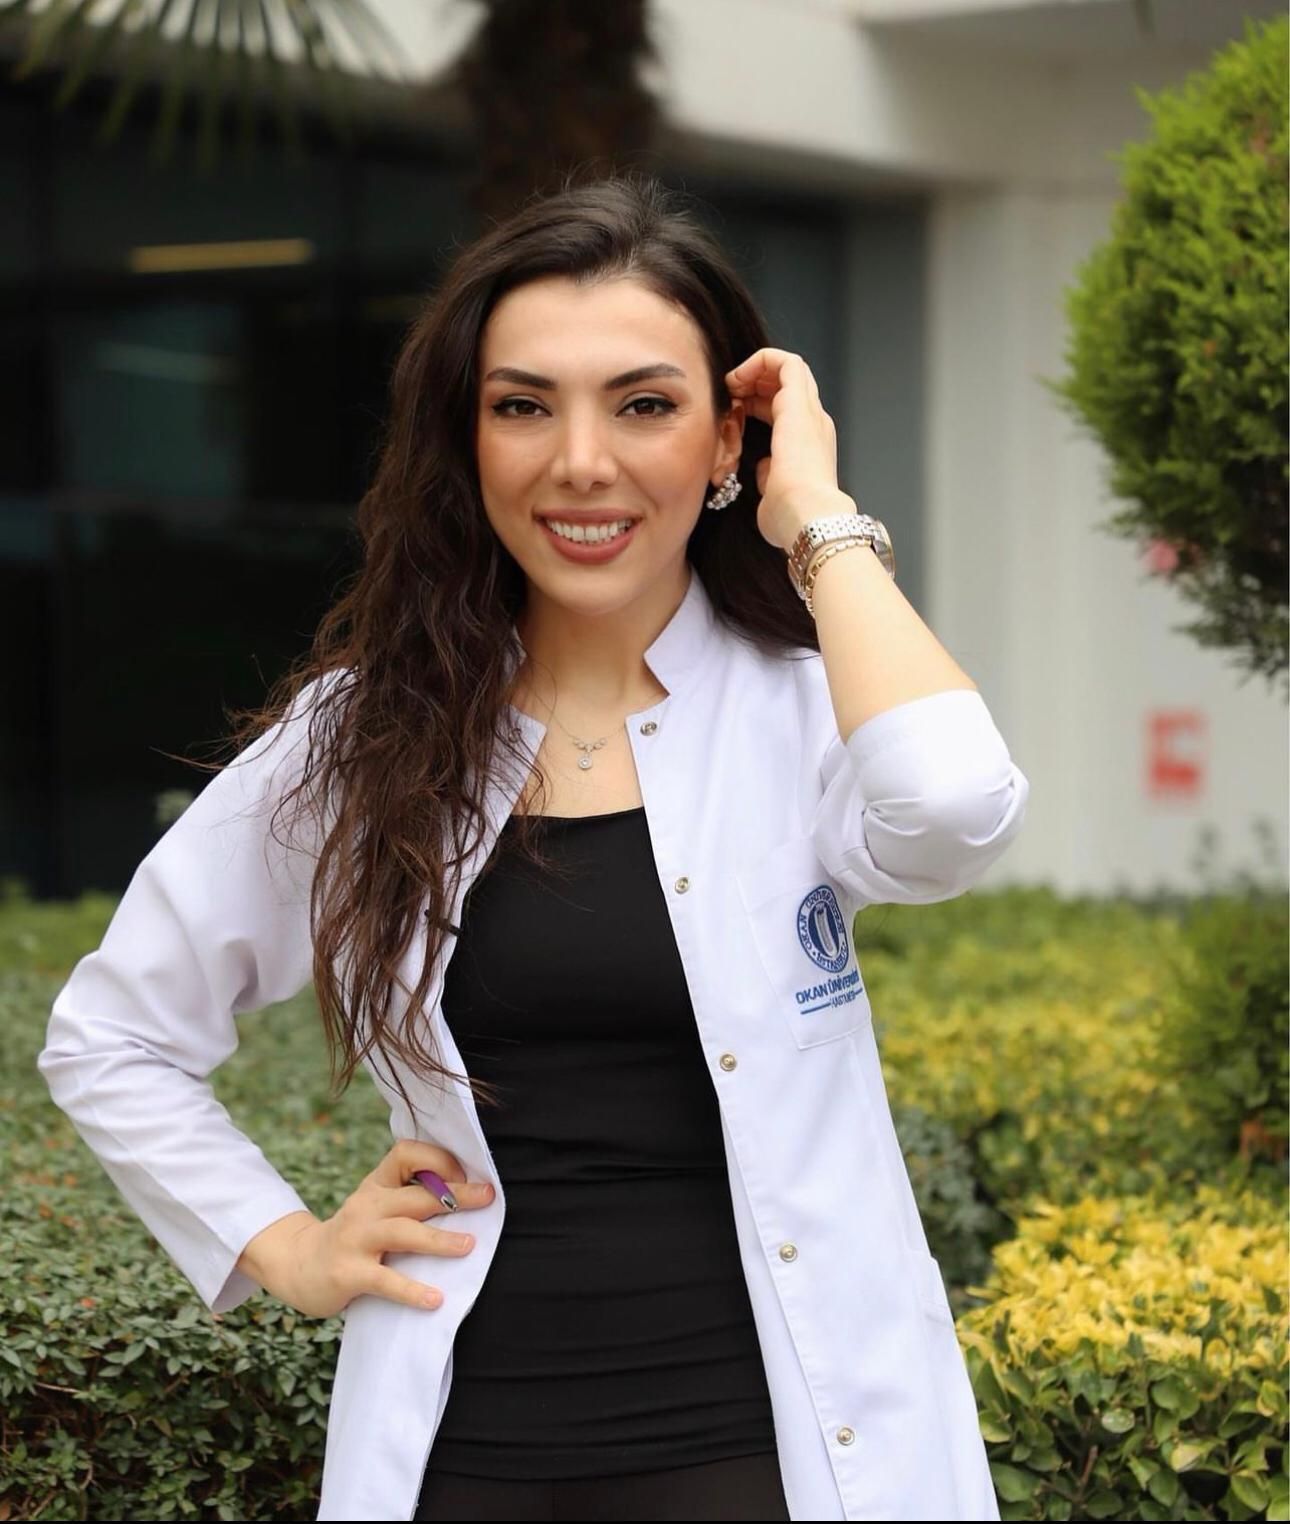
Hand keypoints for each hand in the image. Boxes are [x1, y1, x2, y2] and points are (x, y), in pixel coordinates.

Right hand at [243, 1139, 494, 1318]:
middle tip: (488, 1199)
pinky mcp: (348, 1273)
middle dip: (456, 1196)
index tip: (466, 1174)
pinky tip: (435, 1299)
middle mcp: (367, 1206)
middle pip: (416, 1195)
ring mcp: (356, 1239)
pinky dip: (412, 1291)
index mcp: (377, 1185)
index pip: (406, 1154)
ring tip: (468, 1246)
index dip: (437, 1159)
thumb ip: (410, 1199)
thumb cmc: (354, 1236)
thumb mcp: (377, 1207)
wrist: (298, 1265)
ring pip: (404, 1233)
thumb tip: (468, 1197)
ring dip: (439, 1239)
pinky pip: (385, 1280)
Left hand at [724, 348, 850, 551]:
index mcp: (809, 446)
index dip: (757, 402)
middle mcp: (815, 424)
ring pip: (790, 369)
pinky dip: (761, 360)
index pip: (785, 409)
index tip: (734, 413)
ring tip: (732, 383)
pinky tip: (737, 379)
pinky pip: (787, 362)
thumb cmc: (790, 518)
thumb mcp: (774, 495)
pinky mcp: (800, 405)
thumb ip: (770, 477)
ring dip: (757, 369)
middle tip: (730, 394)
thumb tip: (763, 468)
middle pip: (789, 384)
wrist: (806, 519)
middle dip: (756, 382)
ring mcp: (811, 413)